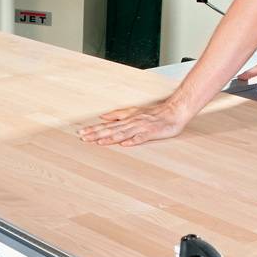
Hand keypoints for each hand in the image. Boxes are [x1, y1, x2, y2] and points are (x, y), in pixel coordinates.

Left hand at [77, 98, 192, 146]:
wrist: (174, 111)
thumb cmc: (154, 113)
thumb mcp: (134, 111)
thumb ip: (118, 114)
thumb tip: (102, 116)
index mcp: (127, 119)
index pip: (107, 125)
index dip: (94, 129)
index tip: (81, 133)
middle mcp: (132, 123)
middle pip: (111, 130)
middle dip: (97, 134)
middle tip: (83, 138)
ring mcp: (141, 128)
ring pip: (123, 133)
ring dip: (110, 138)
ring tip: (98, 142)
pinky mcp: (152, 133)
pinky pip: (141, 137)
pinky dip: (133, 141)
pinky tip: (125, 145)